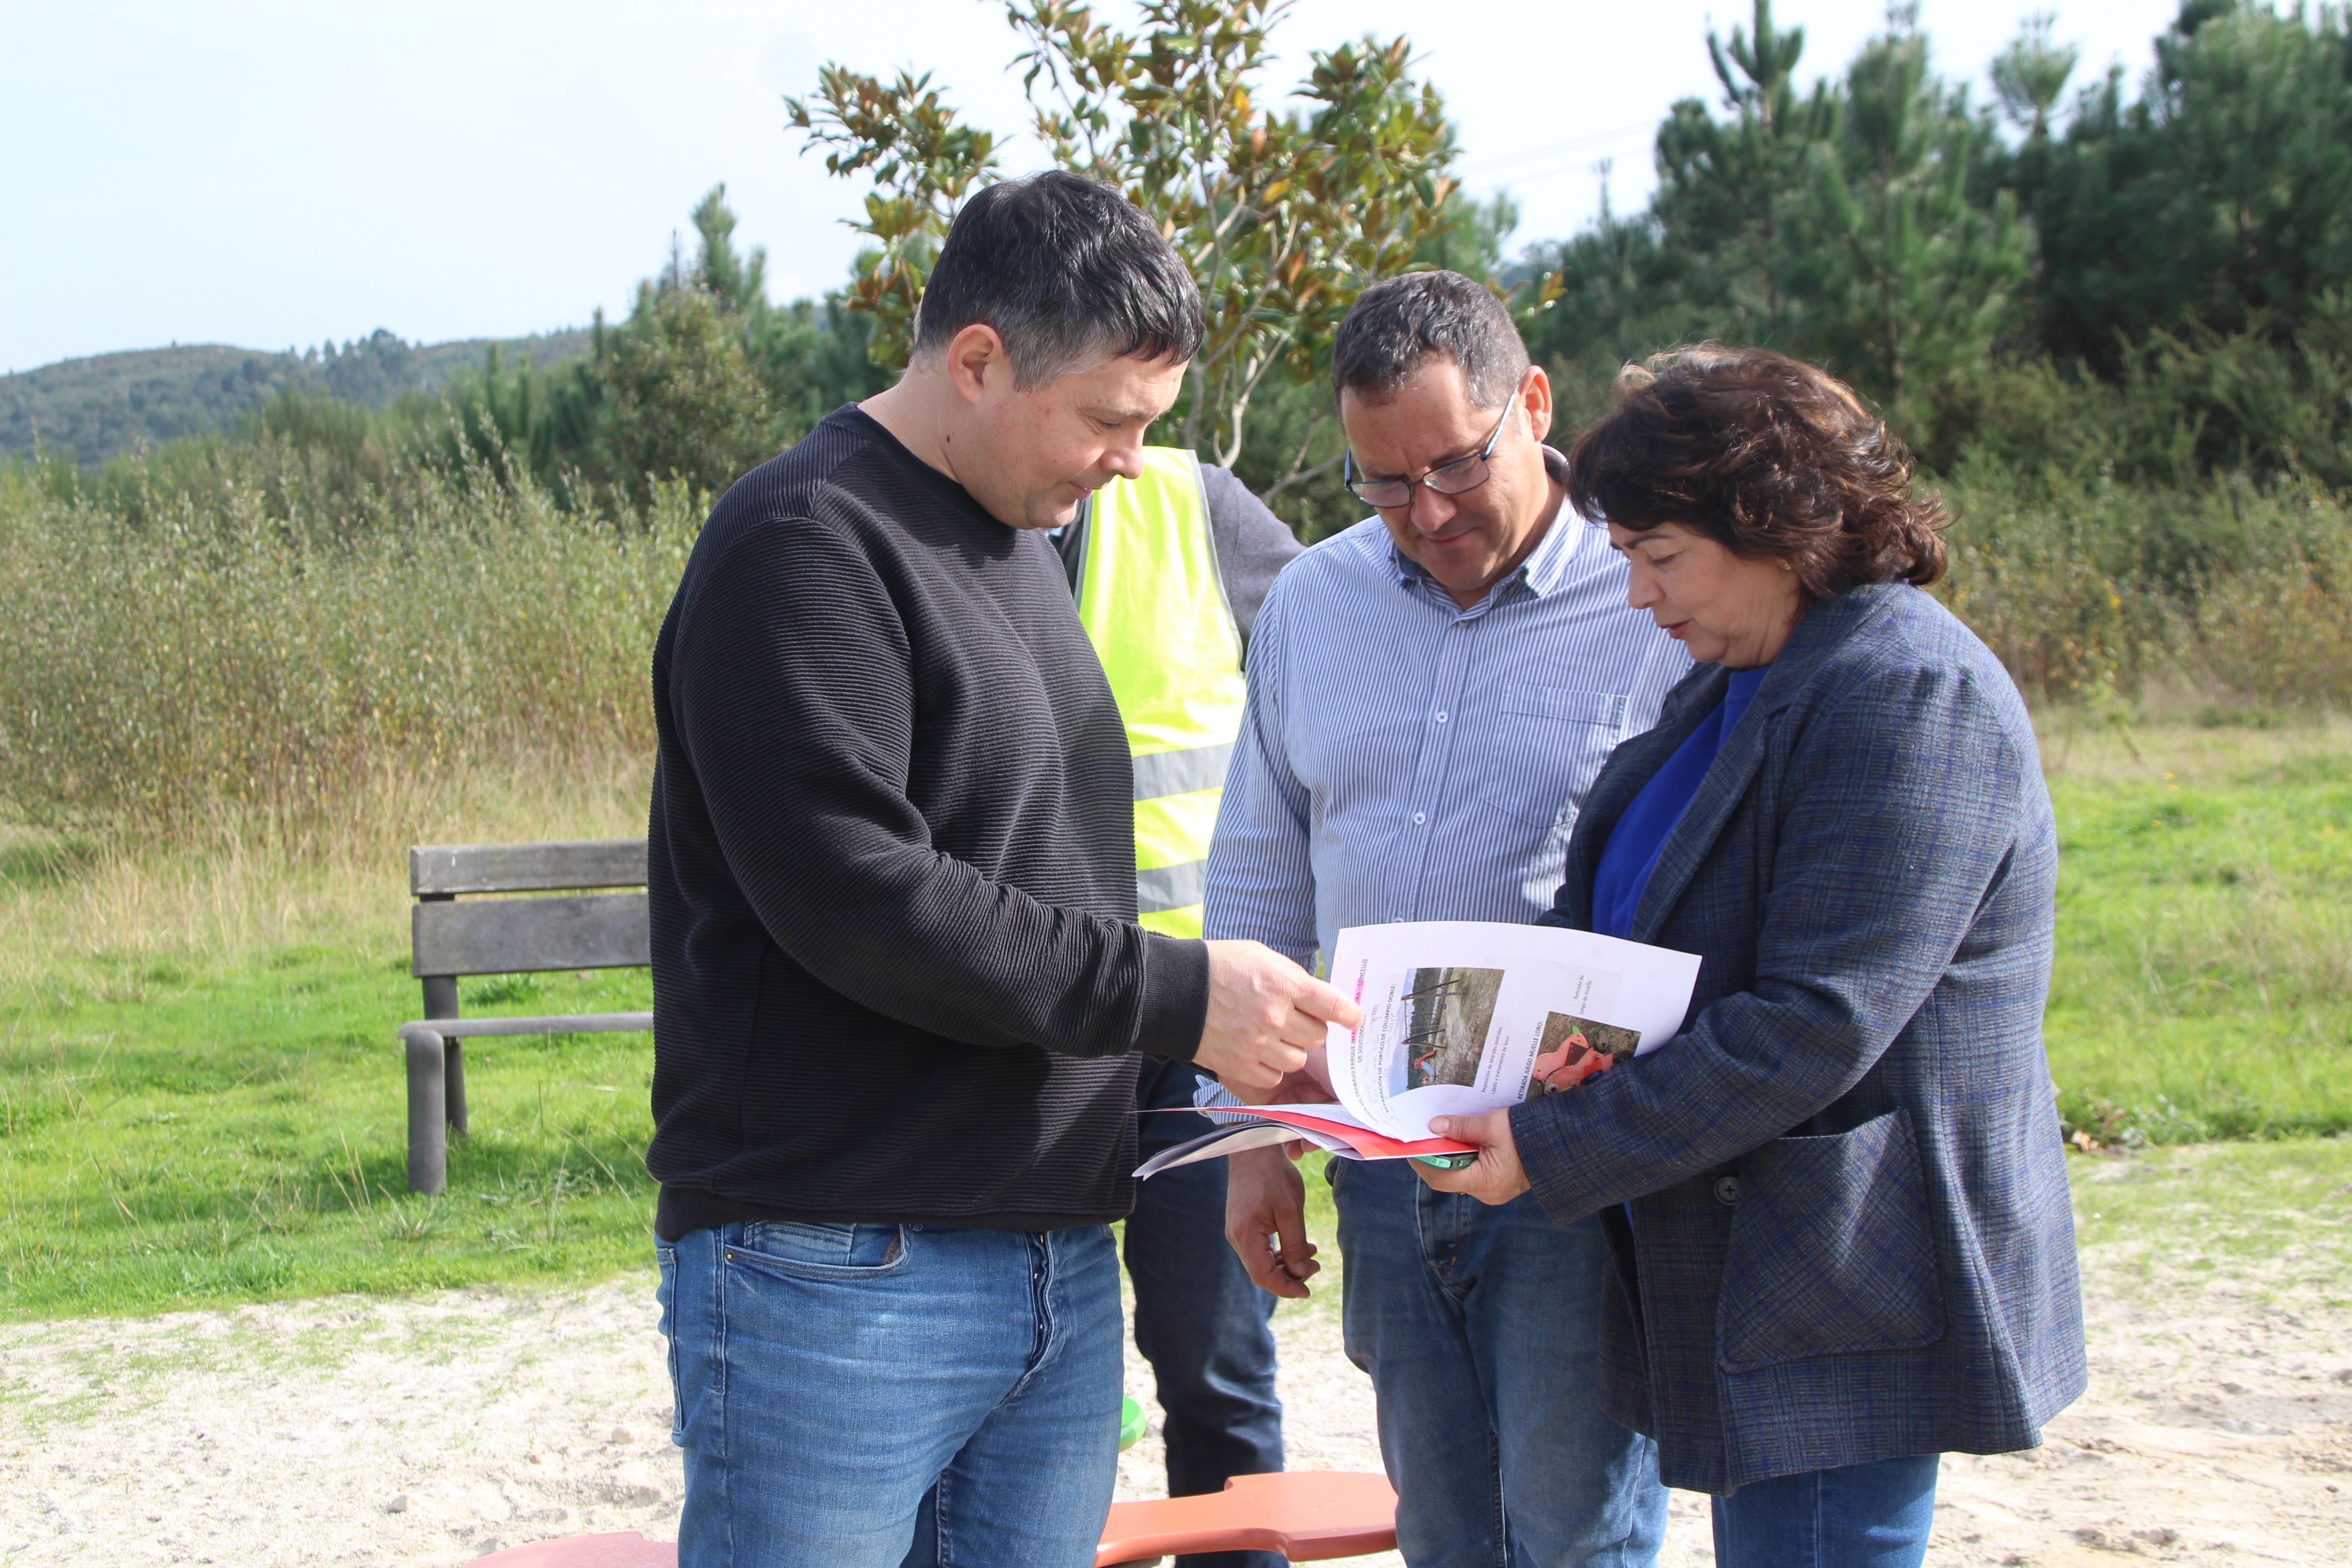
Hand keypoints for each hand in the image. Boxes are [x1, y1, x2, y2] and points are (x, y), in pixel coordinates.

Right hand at [1195, 941, 1361, 1099]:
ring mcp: (1256, 1044)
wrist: (1172, 990)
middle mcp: (1274, 1016)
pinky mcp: (1239, 1065)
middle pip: (1317, 1037)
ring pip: (1297, 1060)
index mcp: (1283, 984)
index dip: (1349, 1015)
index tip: (1353, 1020)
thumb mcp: (1260, 956)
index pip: (1333, 1005)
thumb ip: (1292, 977)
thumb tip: (1319, 996)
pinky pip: (1272, 1076)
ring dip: (1291, 1050)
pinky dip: (1270, 1068)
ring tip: (1273, 1037)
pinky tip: (1258, 1052)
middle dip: (1311, 1030)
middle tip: (1296, 1021)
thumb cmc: (1218, 966)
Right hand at [1224, 1143, 1319, 1297]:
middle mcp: (1236, 1236)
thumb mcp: (1290, 1209)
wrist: (1253, 1147)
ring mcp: (1237, 1230)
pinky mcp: (1241, 1224)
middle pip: (1262, 1271)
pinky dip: (1279, 1250)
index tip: (1308, 1291)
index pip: (1263, 1277)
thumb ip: (1295, 1244)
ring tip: (1312, 1253)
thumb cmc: (1273, 1174)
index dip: (1286, 1289)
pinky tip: (1299, 1243)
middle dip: (1290, 1275)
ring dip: (1287, 1262)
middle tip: (1316, 1266)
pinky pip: (1259, 1247)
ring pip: (1262, 1260)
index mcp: (1246, 1235)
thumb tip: (1301, 1274)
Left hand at [1414, 1109, 1531, 1204]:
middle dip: (1437, 1156)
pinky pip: (1475, 1172)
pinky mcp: (1501, 1183)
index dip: (1422, 1162)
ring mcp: (1495, 1190)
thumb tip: (1434, 1126)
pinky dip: (1467, 1157)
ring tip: (1444, 1134)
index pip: (1440, 1178)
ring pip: (1462, 1174)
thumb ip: (1462, 1127)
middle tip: (1426, 1136)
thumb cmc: (1530, 1134)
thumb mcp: (1493, 1125)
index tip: (1411, 1147)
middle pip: (1450, 1177)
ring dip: (1452, 1155)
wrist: (1563, 1144)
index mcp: (1484, 1182)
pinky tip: (1465, 1140)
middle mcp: (1487, 1192)